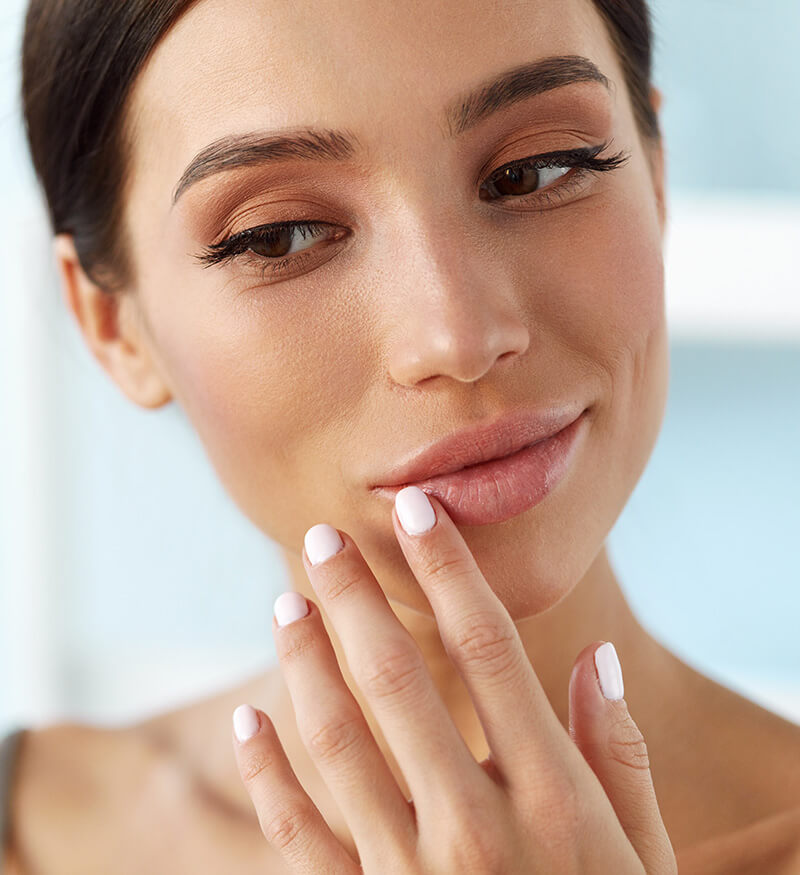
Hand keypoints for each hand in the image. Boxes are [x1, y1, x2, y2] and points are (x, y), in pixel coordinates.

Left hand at [231, 486, 677, 873]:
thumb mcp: (644, 857)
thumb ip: (620, 756)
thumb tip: (598, 657)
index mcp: (553, 799)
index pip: (490, 651)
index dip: (451, 570)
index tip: (420, 510)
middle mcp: (474, 829)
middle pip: (399, 681)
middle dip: (357, 598)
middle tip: (322, 537)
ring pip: (339, 743)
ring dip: (306, 664)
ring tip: (285, 602)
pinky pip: (300, 836)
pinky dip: (269, 775)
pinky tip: (250, 719)